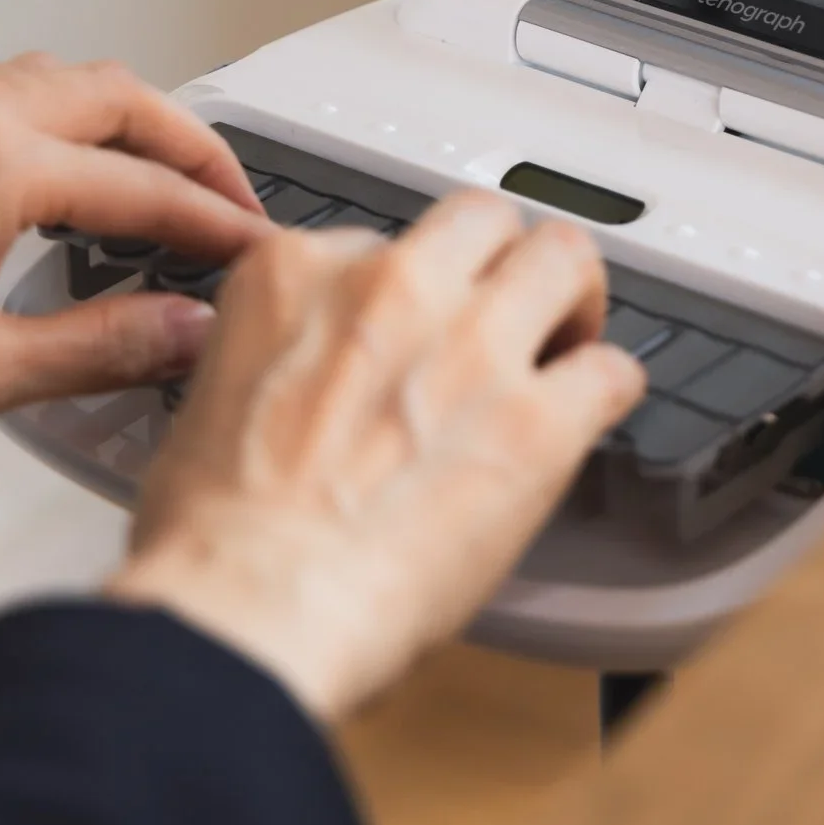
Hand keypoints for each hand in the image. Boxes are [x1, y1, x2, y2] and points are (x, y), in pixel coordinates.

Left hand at [0, 54, 270, 450]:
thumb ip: (97, 347)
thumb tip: (185, 333)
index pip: (147, 188)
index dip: (218, 228)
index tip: (262, 256)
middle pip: (122, 100)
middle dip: (195, 149)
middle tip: (236, 206)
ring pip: (63, 84)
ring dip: (131, 127)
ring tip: (166, 189)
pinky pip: (7, 97)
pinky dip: (67, 128)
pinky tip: (68, 186)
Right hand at [105, 192, 645, 722]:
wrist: (250, 605)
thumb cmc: (214, 536)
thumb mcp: (210, 394)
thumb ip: (282, 355)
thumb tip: (316, 380)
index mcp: (299, 274)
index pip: (380, 242)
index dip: (408, 293)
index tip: (413, 331)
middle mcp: (393, 287)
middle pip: (484, 219)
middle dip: (501, 261)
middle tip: (507, 310)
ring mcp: (473, 346)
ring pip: (564, 257)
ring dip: (571, 299)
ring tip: (566, 341)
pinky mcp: (538, 421)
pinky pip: (613, 370)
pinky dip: (607, 390)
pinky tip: (589, 417)